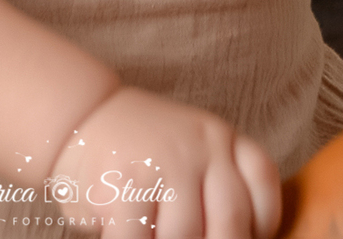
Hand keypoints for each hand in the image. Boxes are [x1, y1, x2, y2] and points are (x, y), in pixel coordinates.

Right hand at [49, 85, 279, 236]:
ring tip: (154, 229)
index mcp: (220, 137)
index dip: (256, 229)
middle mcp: (198, 145)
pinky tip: (129, 231)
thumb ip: (216, 188)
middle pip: (230, 225)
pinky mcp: (125, 184)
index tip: (238, 237)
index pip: (263, 192)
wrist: (79, 116)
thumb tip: (235, 237)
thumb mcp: (191, 151)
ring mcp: (163, 162)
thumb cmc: (142, 152)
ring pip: (185, 237)